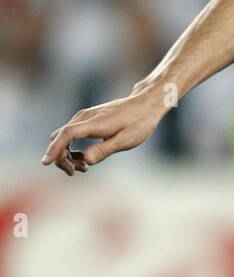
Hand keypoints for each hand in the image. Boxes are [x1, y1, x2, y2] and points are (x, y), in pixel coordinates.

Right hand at [42, 90, 167, 175]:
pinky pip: (71, 134)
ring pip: (64, 136)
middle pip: (60, 137)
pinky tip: (84, 159)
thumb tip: (86, 161)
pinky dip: (72, 148)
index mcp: (94, 123)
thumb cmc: (139, 123)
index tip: (46, 163)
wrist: (145, 104)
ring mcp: (85, 117)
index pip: (67, 135)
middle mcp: (84, 117)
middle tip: (76, 172)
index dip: (55, 149)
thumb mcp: (126, 140)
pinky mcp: (87, 119)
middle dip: (61, 157)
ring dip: (67, 154)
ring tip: (83, 168)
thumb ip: (105, 150)